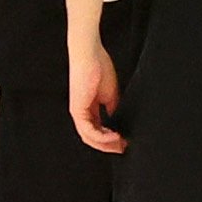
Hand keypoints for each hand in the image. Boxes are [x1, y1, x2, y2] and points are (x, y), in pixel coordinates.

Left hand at [70, 38, 125, 154]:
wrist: (89, 53)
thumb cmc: (98, 66)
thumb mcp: (110, 93)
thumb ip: (112, 109)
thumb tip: (118, 122)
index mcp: (88, 108)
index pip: (98, 131)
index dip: (111, 139)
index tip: (125, 141)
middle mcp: (81, 112)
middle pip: (93, 138)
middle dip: (109, 146)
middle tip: (124, 148)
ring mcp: (78, 112)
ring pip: (89, 138)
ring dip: (106, 144)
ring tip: (121, 143)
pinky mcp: (77, 110)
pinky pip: (88, 131)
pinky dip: (102, 137)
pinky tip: (115, 136)